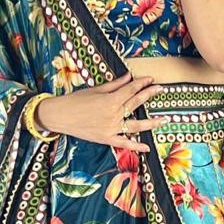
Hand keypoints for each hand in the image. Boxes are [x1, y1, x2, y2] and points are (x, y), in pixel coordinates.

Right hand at [36, 73, 164, 154]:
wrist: (60, 116)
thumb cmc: (75, 100)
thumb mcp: (95, 90)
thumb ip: (114, 85)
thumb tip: (128, 76)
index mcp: (110, 100)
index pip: (131, 89)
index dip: (142, 83)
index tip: (151, 79)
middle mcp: (113, 114)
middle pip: (136, 103)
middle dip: (149, 94)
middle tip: (161, 89)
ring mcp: (111, 128)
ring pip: (136, 125)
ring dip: (151, 122)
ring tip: (164, 120)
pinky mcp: (106, 139)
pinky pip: (124, 143)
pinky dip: (136, 146)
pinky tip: (147, 147)